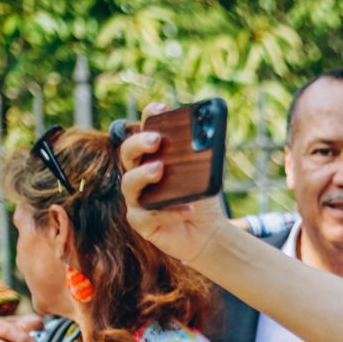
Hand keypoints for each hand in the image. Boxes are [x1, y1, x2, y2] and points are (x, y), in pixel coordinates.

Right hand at [118, 106, 229, 264]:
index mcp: (152, 157)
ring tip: (159, 169)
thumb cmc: (202, 198)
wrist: (208, 233)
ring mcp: (136, 199)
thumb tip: (214, 132)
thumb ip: (207, 154)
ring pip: (129, 184)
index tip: (161, 108)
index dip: (149, 118)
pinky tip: (187, 210)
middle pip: (127, 153)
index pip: (145, 132)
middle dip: (139, 143)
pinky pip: (148, 216)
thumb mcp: (208, 174)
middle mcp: (138, 175)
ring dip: (143, 175)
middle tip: (156, 140)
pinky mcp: (142, 223)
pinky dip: (169, 212)